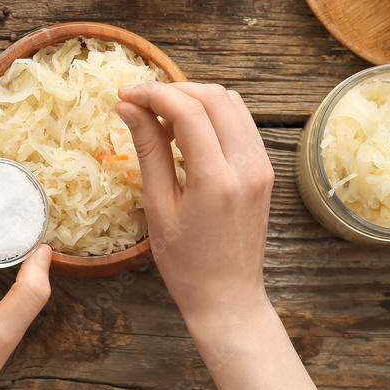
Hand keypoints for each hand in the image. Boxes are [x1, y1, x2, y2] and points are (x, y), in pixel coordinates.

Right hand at [115, 82, 273, 325]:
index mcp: (216, 180)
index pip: (188, 110)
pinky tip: (186, 133)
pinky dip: (212, 115)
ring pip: (231, 103)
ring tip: (161, 120)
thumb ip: (148, 150)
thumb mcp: (158, 207)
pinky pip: (241, 123)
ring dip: (194, 99)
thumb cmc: (186, 264)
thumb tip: (128, 108)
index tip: (124, 95)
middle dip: (173, 90)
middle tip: (138, 103)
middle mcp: (247, 166)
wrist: (228, 298)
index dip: (152, 94)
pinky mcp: (265, 170)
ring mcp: (262, 166)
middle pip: (213, 97)